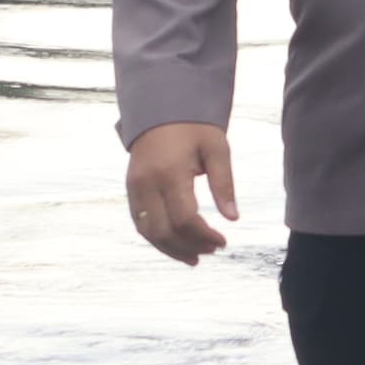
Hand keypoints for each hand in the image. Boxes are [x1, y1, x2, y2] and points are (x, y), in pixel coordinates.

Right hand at [125, 122, 237, 262]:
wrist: (161, 108)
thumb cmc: (194, 127)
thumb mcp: (217, 149)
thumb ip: (224, 184)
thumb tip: (233, 218)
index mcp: (170, 172)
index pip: (184, 219)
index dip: (203, 236)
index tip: (222, 242)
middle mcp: (147, 183)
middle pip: (164, 231)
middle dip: (189, 247)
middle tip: (212, 251)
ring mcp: (135, 188)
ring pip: (148, 232)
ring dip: (171, 249)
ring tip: (195, 257)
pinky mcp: (131, 190)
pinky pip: (141, 223)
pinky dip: (158, 238)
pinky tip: (176, 245)